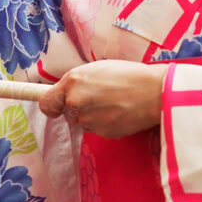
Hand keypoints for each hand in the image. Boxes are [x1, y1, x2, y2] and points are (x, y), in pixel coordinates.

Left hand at [37, 60, 164, 138]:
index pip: (46, 103)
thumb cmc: (129, 74)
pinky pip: (98, 130)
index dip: (52, 106)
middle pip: (67, 114)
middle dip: (79, 109)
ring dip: (93, 117)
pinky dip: (106, 123)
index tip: (57, 107)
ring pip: (83, 122)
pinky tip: (120, 112)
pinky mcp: (102, 132)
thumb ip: (77, 82)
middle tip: (100, 98)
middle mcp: (76, 102)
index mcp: (72, 81)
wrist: (154, 91)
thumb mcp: (97, 69)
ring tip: (113, 103)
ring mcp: (88, 119)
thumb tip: (65, 93)